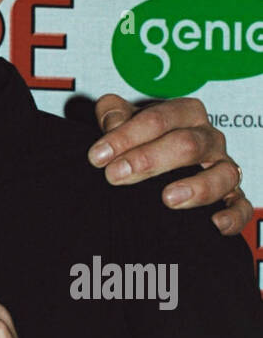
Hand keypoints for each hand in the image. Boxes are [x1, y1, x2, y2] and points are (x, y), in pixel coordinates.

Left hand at [88, 94, 250, 234]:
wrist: (161, 165)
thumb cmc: (144, 140)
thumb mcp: (125, 122)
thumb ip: (113, 116)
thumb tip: (111, 124)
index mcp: (185, 113)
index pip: (157, 119)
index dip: (126, 136)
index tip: (97, 156)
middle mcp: (209, 138)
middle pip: (187, 144)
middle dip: (149, 160)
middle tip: (116, 176)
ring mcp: (224, 167)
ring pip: (223, 173)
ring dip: (197, 186)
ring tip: (167, 198)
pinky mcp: (233, 196)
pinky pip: (241, 206)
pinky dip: (233, 215)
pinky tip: (214, 224)